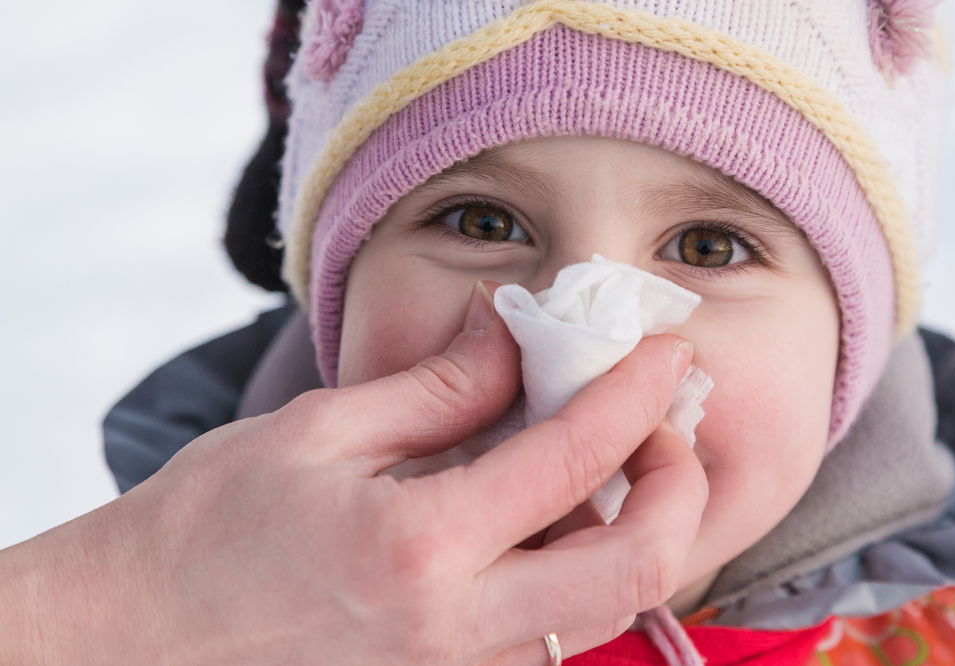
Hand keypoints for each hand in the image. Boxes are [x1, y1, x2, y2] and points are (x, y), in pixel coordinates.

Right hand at [1, 282, 706, 665]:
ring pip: (606, 606)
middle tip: (658, 420)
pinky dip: (579, 563)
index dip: (634, 393)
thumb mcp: (319, 432)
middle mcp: (458, 631)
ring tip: (610, 455)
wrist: (140, 640)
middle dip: (676, 483)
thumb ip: (436, 387)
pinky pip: (553, 628)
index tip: (661, 352)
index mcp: (419, 549)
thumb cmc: (208, 528)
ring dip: (636, 526)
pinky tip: (547, 512)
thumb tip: (511, 332)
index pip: (573, 461)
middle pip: (636, 566)